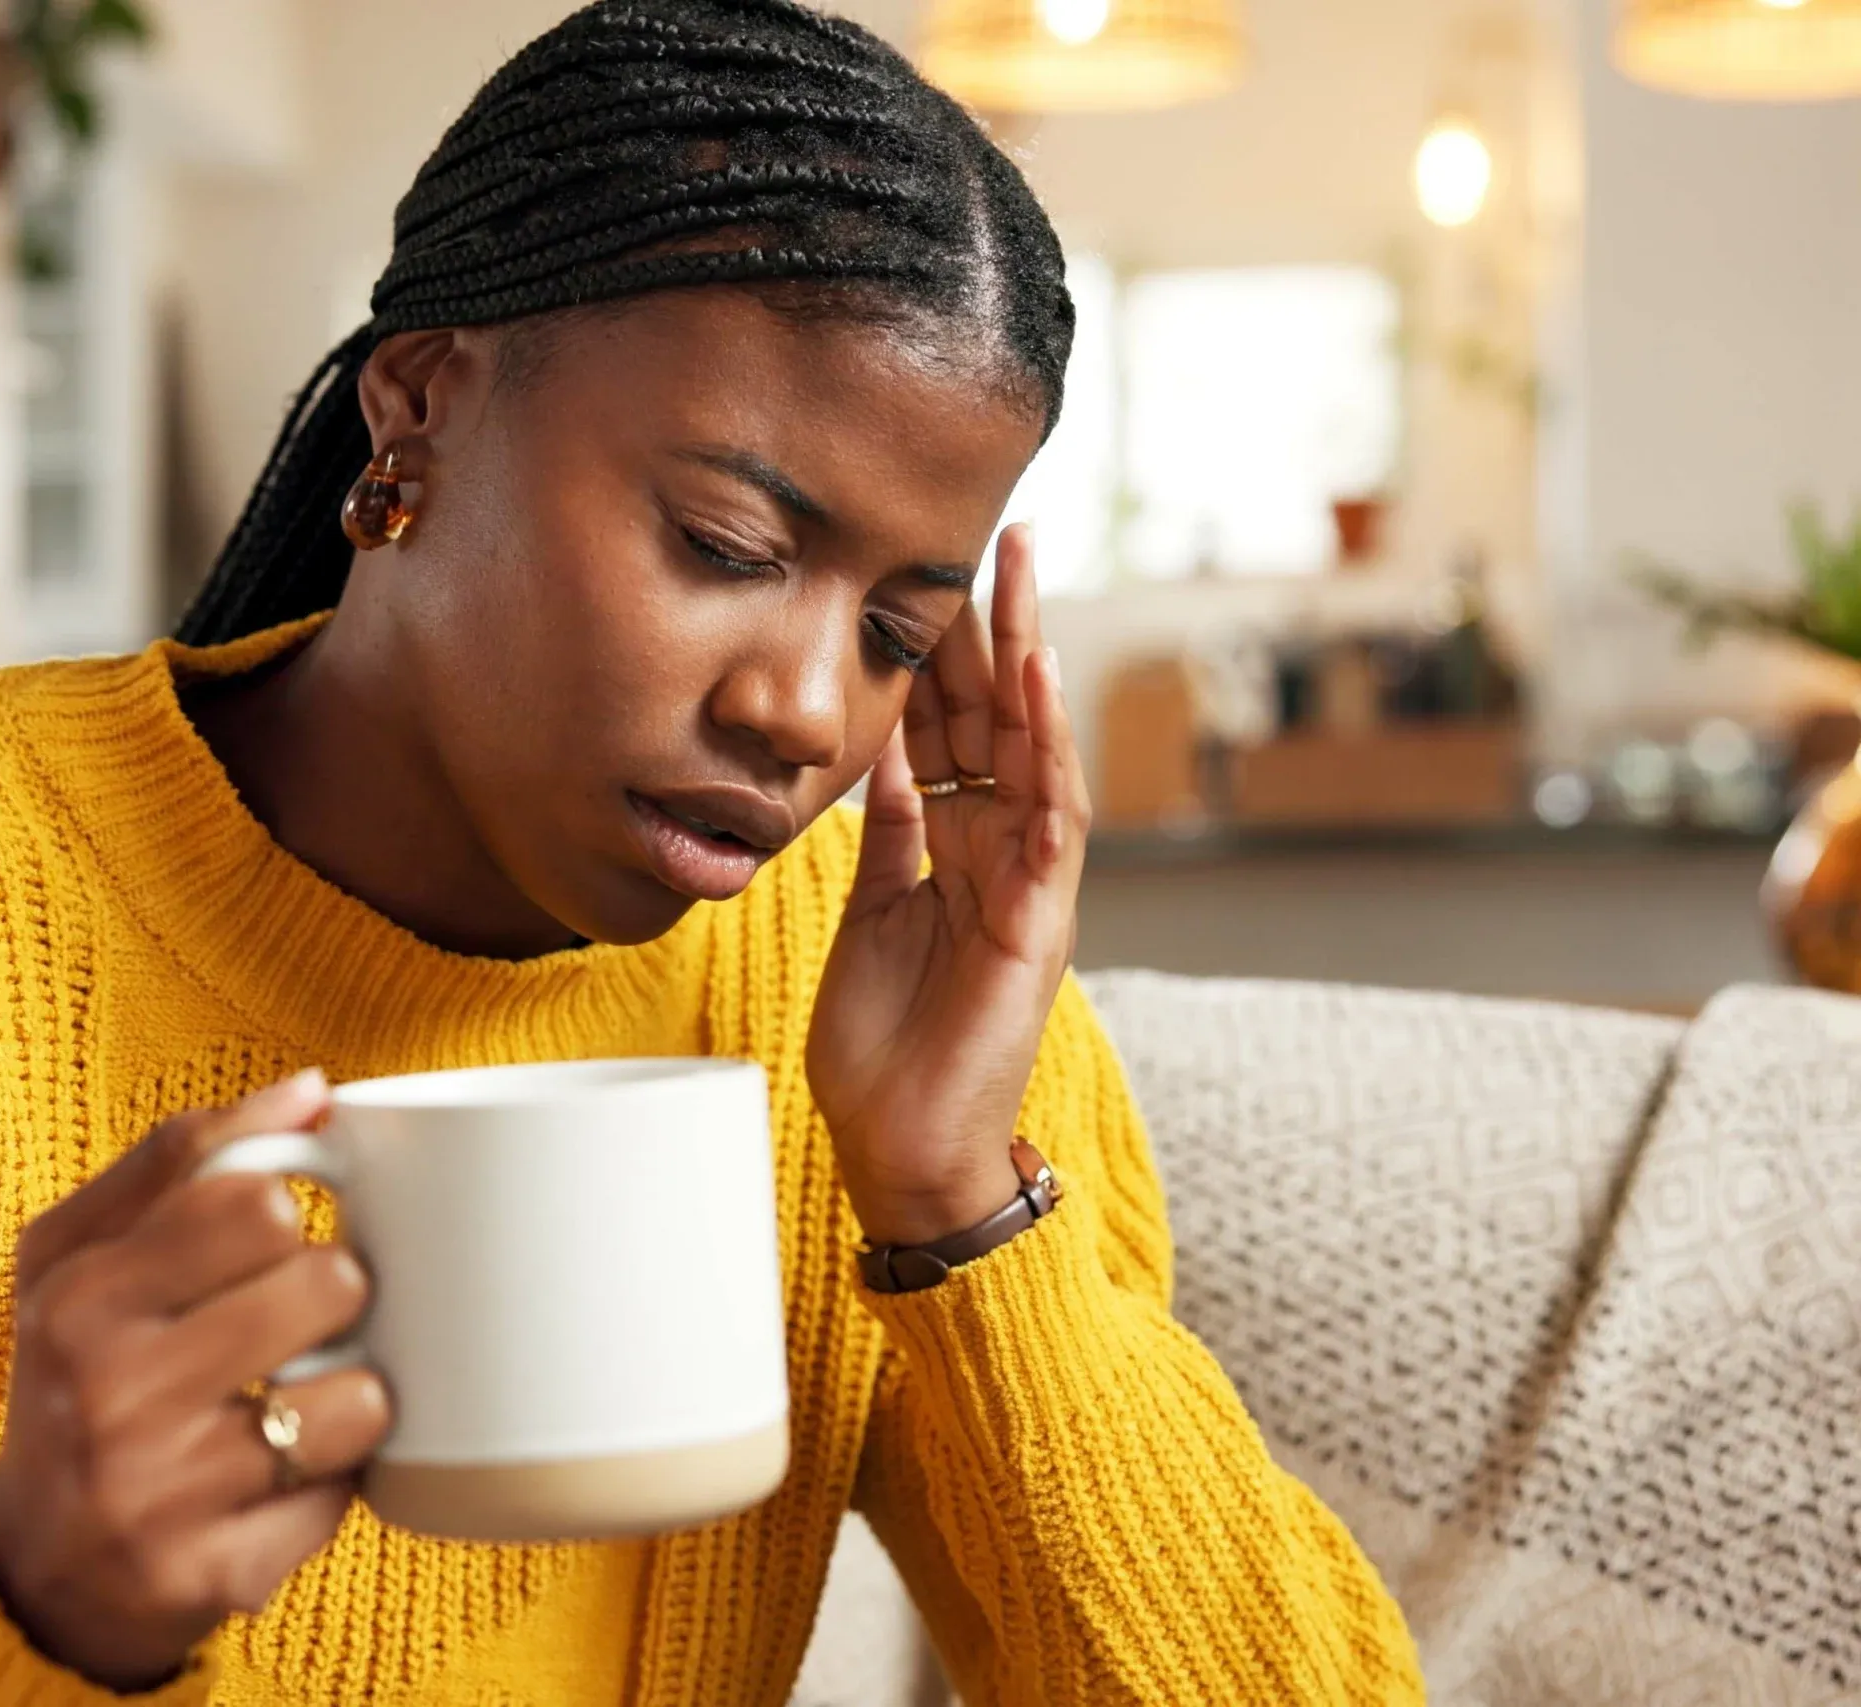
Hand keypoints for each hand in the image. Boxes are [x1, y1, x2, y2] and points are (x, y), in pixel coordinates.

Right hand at [0, 1072, 391, 1689]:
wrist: (31, 1573)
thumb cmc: (74, 1378)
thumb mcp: (80, 1255)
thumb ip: (183, 1158)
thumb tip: (311, 1088)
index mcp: (80, 1299)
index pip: (254, 1204)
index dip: (286, 1214)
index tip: (267, 1240)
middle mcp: (112, 1396)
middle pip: (327, 1285)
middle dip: (334, 1295)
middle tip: (297, 1320)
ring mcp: (165, 1496)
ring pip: (358, 1397)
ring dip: (352, 1396)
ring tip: (301, 1400)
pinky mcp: (217, 1579)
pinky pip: (346, 1499)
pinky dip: (331, 1485)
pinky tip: (279, 1480)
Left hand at [806, 524, 1089, 1244]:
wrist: (901, 1144)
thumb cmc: (882, 1045)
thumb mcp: (870, 911)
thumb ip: (888, 831)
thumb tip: (878, 747)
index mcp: (952, 844)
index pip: (947, 726)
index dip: (938, 651)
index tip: (924, 572)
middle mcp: (998, 849)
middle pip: (994, 716)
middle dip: (994, 625)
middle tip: (999, 534)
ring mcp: (1026, 879)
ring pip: (1031, 746)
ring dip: (1030, 657)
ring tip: (1025, 572)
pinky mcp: (1041, 918)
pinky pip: (1050, 815)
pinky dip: (1046, 745)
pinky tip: (1037, 678)